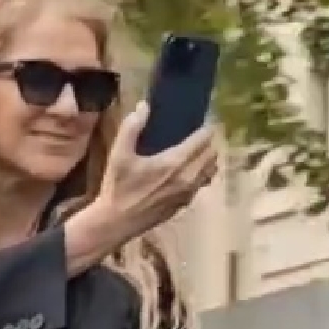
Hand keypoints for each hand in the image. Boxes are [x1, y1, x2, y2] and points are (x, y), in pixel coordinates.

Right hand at [86, 110, 217, 251]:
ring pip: (210, 170)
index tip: (204, 117)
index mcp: (175, 162)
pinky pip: (202, 183)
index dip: (207, 126)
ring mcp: (189, 193)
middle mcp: (188, 177)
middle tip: (200, 132)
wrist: (116, 223)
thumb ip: (132, 127)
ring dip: (208, 158)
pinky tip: (188, 170)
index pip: (204, 139)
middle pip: (212, 154)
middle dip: (210, 141)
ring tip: (198, 149)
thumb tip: (144, 106)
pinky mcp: (184, 204)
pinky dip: (201, 173)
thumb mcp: (119, 154)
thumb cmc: (117, 187)